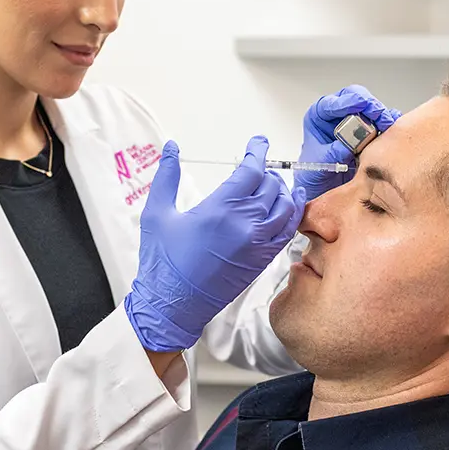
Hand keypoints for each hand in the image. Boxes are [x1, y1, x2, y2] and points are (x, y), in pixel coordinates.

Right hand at [125, 136, 306, 351]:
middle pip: (271, 186)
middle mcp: (245, 225)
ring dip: (283, 191)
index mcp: (220, 209)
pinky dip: (291, 215)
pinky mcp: (262, 261)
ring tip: (275, 184)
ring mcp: (257, 245)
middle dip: (267, 172)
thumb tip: (170, 148)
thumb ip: (166, 177)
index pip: (251, 171)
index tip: (258, 143)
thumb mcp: (156, 214)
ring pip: (285, 207)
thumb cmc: (162, 263)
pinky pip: (287, 232)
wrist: (172, 306)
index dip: (257, 152)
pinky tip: (289, 207)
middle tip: (258, 167)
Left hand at [296, 85, 400, 201]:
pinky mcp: (368, 132)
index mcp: (319, 117)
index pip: (332, 102)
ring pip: (370, 108)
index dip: (347, 101)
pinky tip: (392, 127)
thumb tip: (349, 143)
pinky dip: (389, 123)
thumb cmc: (314, 172)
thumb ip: (334, 151)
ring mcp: (354, 122)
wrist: (323, 188)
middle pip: (355, 98)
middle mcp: (337, 116)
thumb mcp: (320, 162)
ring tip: (386, 124)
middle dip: (369, 104)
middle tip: (378, 114)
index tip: (359, 103)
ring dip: (381, 115)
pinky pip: (381, 121)